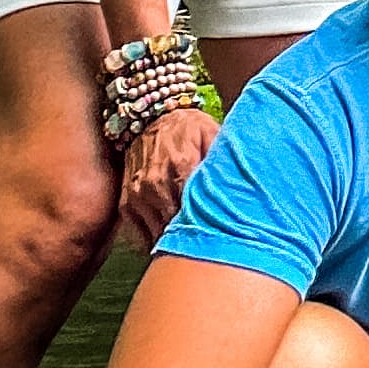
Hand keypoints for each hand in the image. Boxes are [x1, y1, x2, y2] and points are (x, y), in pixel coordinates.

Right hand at [116, 106, 219, 249]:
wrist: (151, 118)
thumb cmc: (189, 129)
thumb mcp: (212, 133)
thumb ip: (224, 159)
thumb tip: (241, 185)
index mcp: (181, 165)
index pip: (195, 208)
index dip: (210, 225)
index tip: (224, 235)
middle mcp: (155, 183)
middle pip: (176, 225)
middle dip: (194, 237)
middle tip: (212, 248)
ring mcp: (138, 195)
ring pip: (157, 234)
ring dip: (174, 243)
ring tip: (194, 248)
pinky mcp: (127, 203)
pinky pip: (139, 234)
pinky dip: (155, 241)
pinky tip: (172, 243)